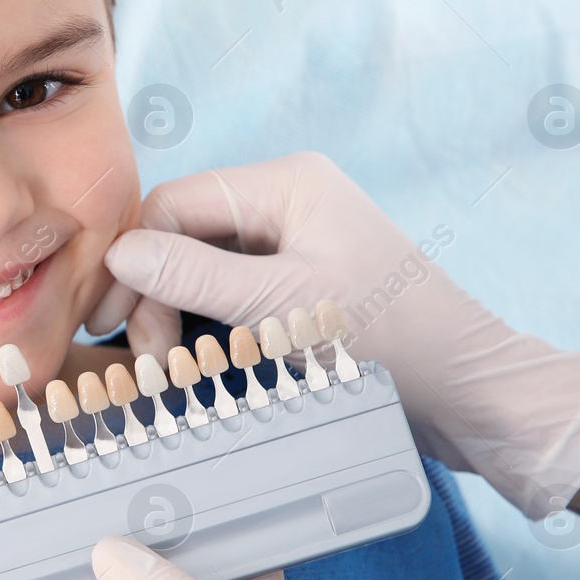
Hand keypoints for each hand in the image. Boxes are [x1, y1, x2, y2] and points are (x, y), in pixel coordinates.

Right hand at [85, 153, 579, 519]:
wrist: (471, 395)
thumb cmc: (394, 340)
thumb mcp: (283, 305)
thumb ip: (195, 275)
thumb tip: (118, 253)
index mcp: (287, 184)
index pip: (173, 204)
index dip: (132, 259)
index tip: (108, 322)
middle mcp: (288, 201)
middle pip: (183, 235)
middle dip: (155, 294)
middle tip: (149, 360)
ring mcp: (296, 243)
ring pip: (202, 269)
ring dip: (177, 315)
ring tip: (171, 369)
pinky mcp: (302, 284)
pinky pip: (231, 293)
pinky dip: (208, 326)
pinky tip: (199, 362)